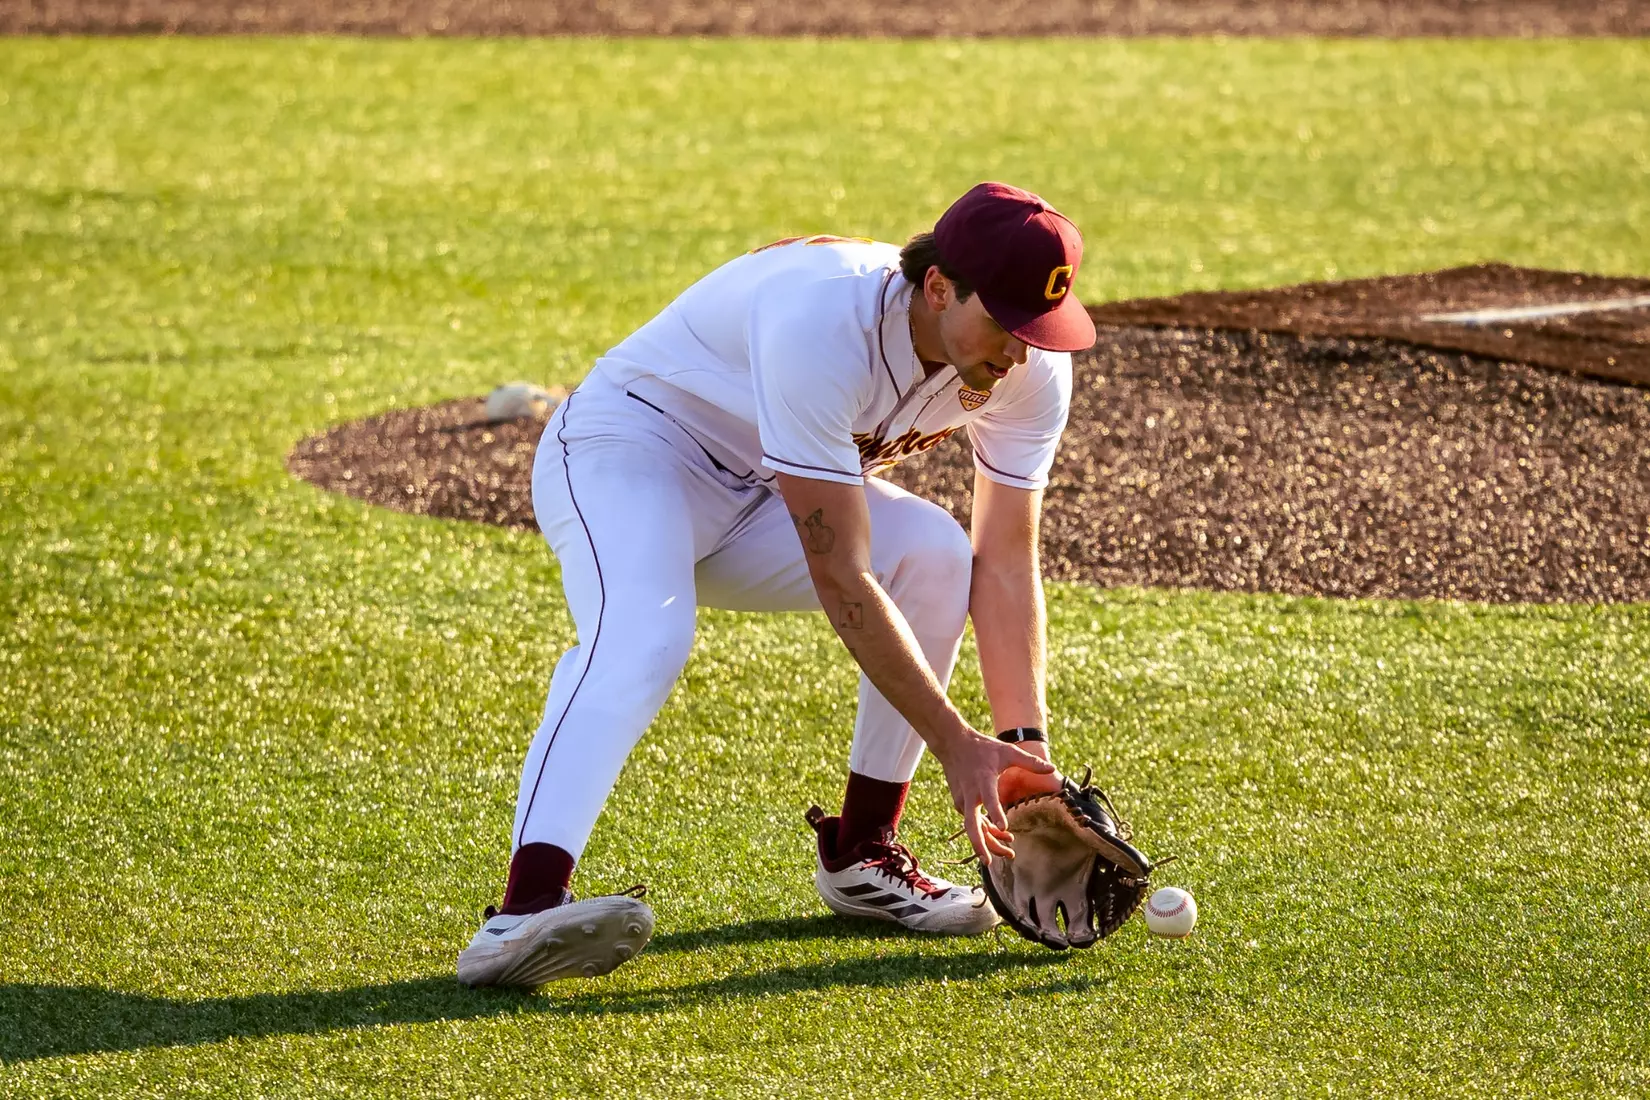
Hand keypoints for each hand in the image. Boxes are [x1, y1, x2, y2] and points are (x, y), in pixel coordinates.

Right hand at [931, 726, 1056, 865]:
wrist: (953, 743)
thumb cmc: (983, 747)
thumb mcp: (1007, 751)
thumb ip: (1030, 762)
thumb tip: (1052, 769)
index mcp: (983, 780)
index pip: (989, 799)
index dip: (995, 813)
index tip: (1004, 827)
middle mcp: (970, 794)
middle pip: (971, 825)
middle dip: (980, 844)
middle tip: (989, 862)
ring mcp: (962, 800)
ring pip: (972, 828)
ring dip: (988, 841)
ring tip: (1008, 852)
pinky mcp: (960, 803)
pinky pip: (972, 822)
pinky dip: (984, 831)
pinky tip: (999, 834)